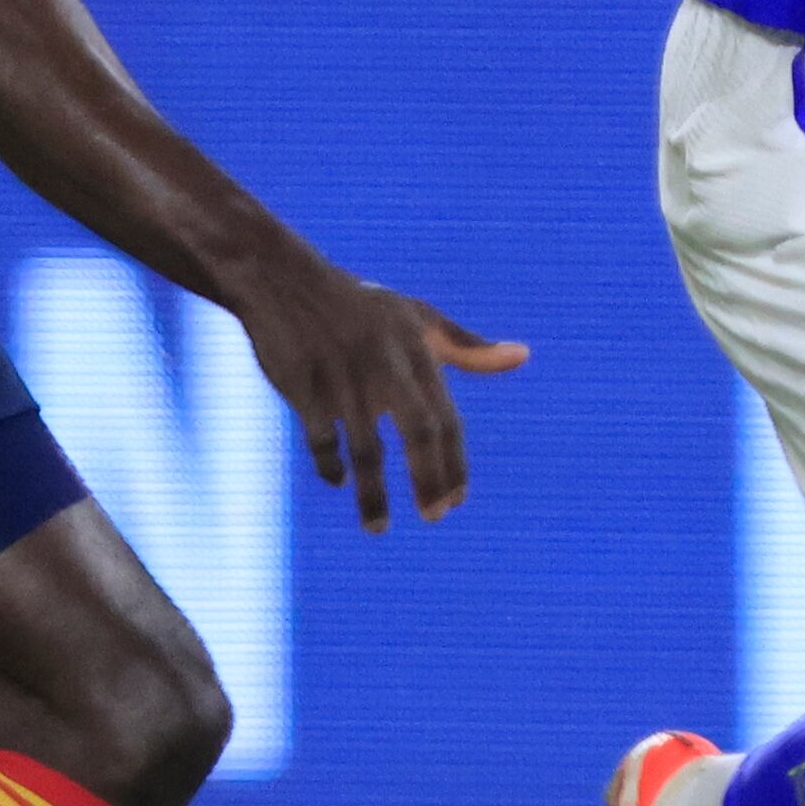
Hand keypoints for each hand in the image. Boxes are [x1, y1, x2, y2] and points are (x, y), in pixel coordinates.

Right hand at [224, 250, 526, 531]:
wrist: (281, 278)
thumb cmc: (359, 304)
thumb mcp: (416, 316)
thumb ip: (466, 345)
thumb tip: (522, 357)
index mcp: (415, 350)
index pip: (445, 418)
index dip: (454, 464)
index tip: (456, 501)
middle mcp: (383, 365)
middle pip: (417, 433)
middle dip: (428, 480)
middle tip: (435, 518)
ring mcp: (342, 377)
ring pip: (365, 448)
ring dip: (373, 494)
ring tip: (378, 528)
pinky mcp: (302, 384)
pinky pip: (321, 438)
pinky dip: (330, 464)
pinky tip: (338, 480)